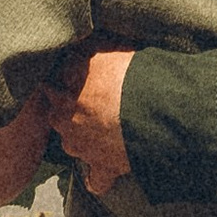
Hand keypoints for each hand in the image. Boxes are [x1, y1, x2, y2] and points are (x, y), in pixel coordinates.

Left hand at [48, 46, 134, 197]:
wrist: (160, 108)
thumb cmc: (138, 72)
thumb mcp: (111, 46)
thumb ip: (92, 45)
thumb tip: (81, 36)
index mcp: (70, 81)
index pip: (56, 76)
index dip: (65, 74)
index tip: (73, 72)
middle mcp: (69, 113)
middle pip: (56, 110)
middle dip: (65, 106)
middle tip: (85, 99)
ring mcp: (83, 144)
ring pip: (70, 142)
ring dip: (79, 136)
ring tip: (98, 128)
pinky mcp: (104, 166)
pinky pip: (96, 180)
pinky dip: (98, 177)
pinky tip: (102, 171)